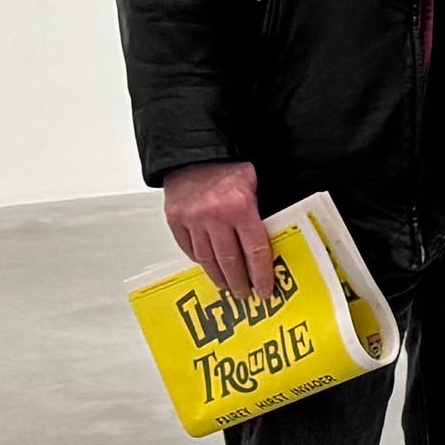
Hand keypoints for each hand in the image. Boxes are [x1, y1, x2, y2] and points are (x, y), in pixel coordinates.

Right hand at [162, 160, 278, 306]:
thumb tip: (269, 245)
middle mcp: (214, 216)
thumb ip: (259, 213)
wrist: (195, 149)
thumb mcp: (255, 184)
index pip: (255, 251)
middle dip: (240, 283)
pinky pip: (189, 249)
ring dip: (219, 277)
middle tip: (246, 295)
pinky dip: (200, 260)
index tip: (265, 291)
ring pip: (207, 260)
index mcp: (240, 206)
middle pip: (230, 262)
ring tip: (228, 287)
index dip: (261, 275)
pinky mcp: (175, 219)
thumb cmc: (229, 164)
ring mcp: (192, 219)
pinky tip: (209, 266)